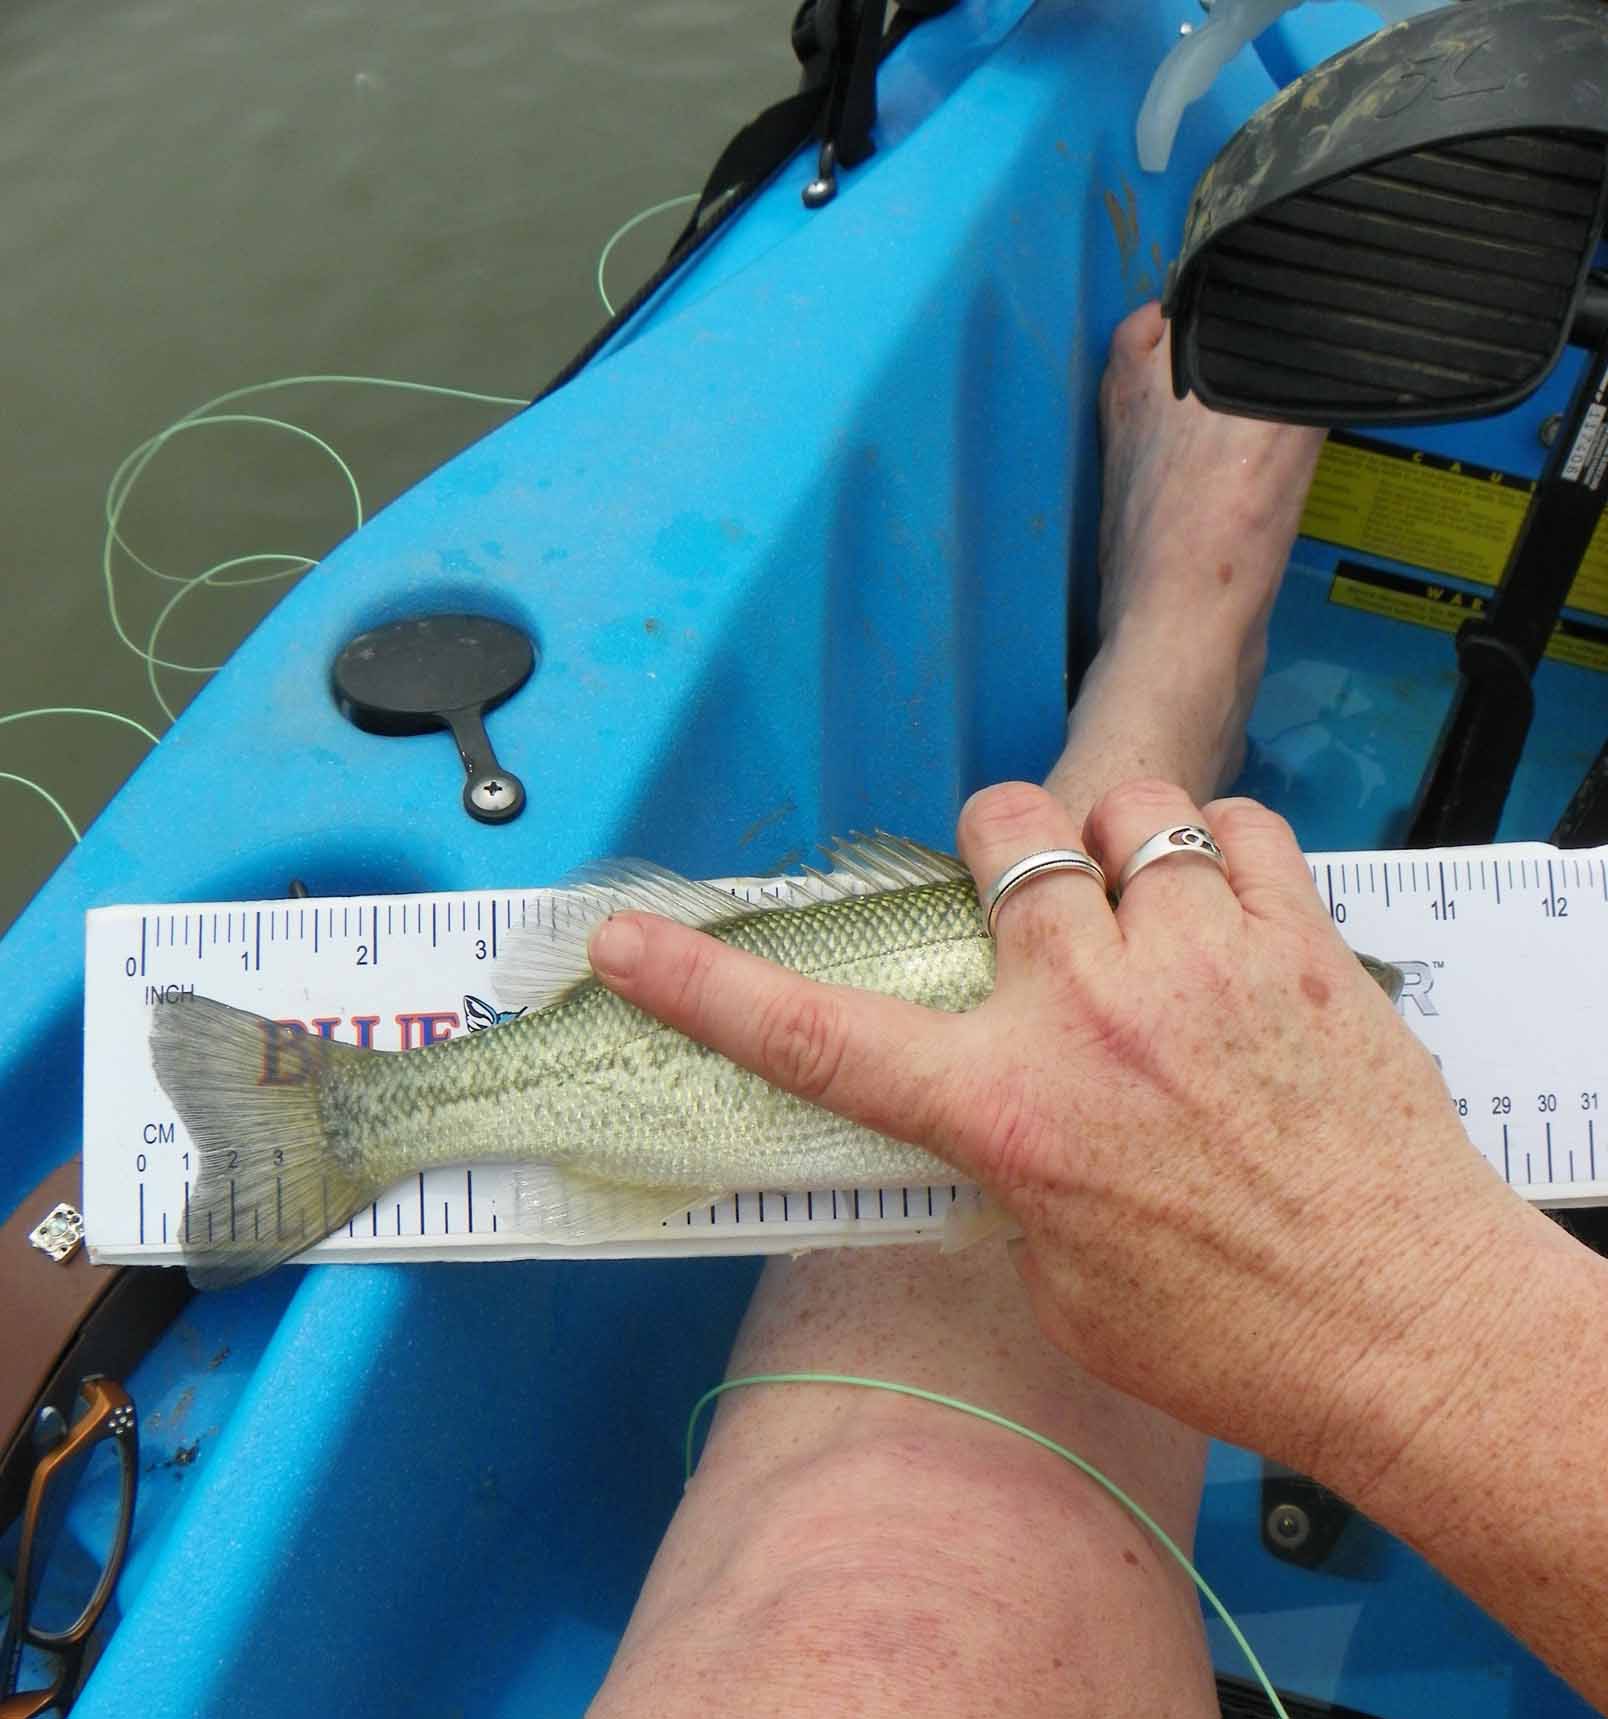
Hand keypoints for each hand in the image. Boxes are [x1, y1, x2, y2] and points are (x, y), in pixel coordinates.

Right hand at [587, 778, 1541, 1477]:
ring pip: (1126, 809)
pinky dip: (1219, 848)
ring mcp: (1203, 962)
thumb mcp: (1058, 1275)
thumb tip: (991, 1092)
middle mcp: (1092, 1012)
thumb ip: (1005, 1159)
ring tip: (1142, 910)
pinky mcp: (1304, 943)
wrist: (1406, 1336)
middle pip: (1003, 835)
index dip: (705, 985)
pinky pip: (1241, 823)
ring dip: (1115, 849)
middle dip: (1001, 853)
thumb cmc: (1227, 1335)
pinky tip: (1226, 907)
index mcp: (1008, 1112)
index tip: (628, 943)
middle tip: (1028, 903)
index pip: (818, 1036)